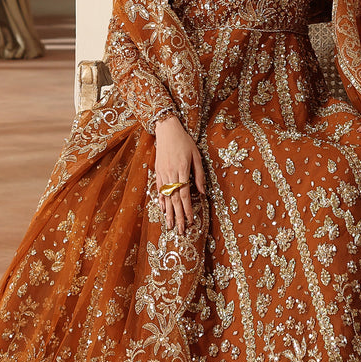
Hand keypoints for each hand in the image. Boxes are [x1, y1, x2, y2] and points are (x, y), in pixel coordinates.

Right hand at [154, 115, 205, 233]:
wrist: (167, 129)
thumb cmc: (185, 141)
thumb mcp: (196, 155)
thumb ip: (199, 175)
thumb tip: (203, 192)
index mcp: (181, 169)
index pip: (185, 194)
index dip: (187, 209)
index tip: (191, 221)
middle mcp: (170, 173)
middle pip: (174, 199)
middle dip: (178, 216)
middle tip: (181, 231)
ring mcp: (162, 173)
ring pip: (165, 197)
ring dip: (168, 212)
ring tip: (169, 226)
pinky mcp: (157, 172)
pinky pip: (158, 189)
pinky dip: (160, 200)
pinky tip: (162, 210)